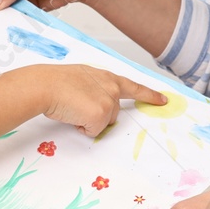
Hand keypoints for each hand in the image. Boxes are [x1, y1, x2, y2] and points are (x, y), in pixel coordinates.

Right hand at [27, 63, 166, 136]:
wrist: (46, 85)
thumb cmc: (56, 81)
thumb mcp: (82, 78)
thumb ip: (95, 88)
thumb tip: (92, 104)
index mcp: (107, 77)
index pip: (134, 87)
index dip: (149, 95)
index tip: (163, 100)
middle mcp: (111, 88)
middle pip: (113, 113)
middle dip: (97, 115)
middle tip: (77, 105)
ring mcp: (108, 102)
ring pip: (103, 123)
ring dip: (88, 121)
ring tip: (72, 107)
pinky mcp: (101, 116)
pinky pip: (93, 131)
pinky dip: (82, 128)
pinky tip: (72, 115)